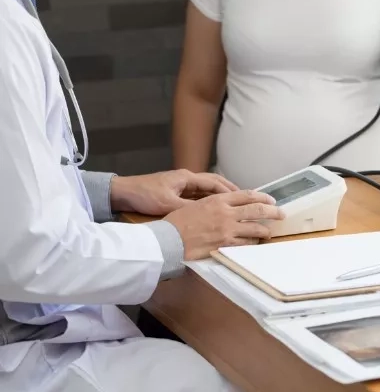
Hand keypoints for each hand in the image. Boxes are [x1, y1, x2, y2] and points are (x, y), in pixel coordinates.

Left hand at [110, 169, 238, 215]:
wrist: (123, 193)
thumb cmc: (144, 195)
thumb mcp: (167, 204)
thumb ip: (188, 208)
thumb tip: (207, 213)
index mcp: (186, 178)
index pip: (214, 183)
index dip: (229, 191)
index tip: (243, 198)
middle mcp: (186, 178)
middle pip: (214, 183)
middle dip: (230, 190)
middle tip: (245, 198)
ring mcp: (181, 184)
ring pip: (206, 189)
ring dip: (220, 195)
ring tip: (234, 203)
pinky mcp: (175, 191)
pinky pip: (197, 195)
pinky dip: (208, 200)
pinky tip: (214, 208)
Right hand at [164, 190, 284, 259]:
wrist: (169, 239)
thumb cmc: (178, 222)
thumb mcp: (197, 204)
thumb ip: (215, 203)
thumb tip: (228, 204)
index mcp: (218, 200)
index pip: (247, 195)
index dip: (262, 197)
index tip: (270, 200)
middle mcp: (226, 213)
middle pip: (257, 210)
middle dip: (273, 212)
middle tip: (281, 214)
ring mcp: (227, 230)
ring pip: (255, 229)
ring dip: (265, 230)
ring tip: (269, 232)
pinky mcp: (225, 245)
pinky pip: (245, 244)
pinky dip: (252, 243)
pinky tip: (255, 243)